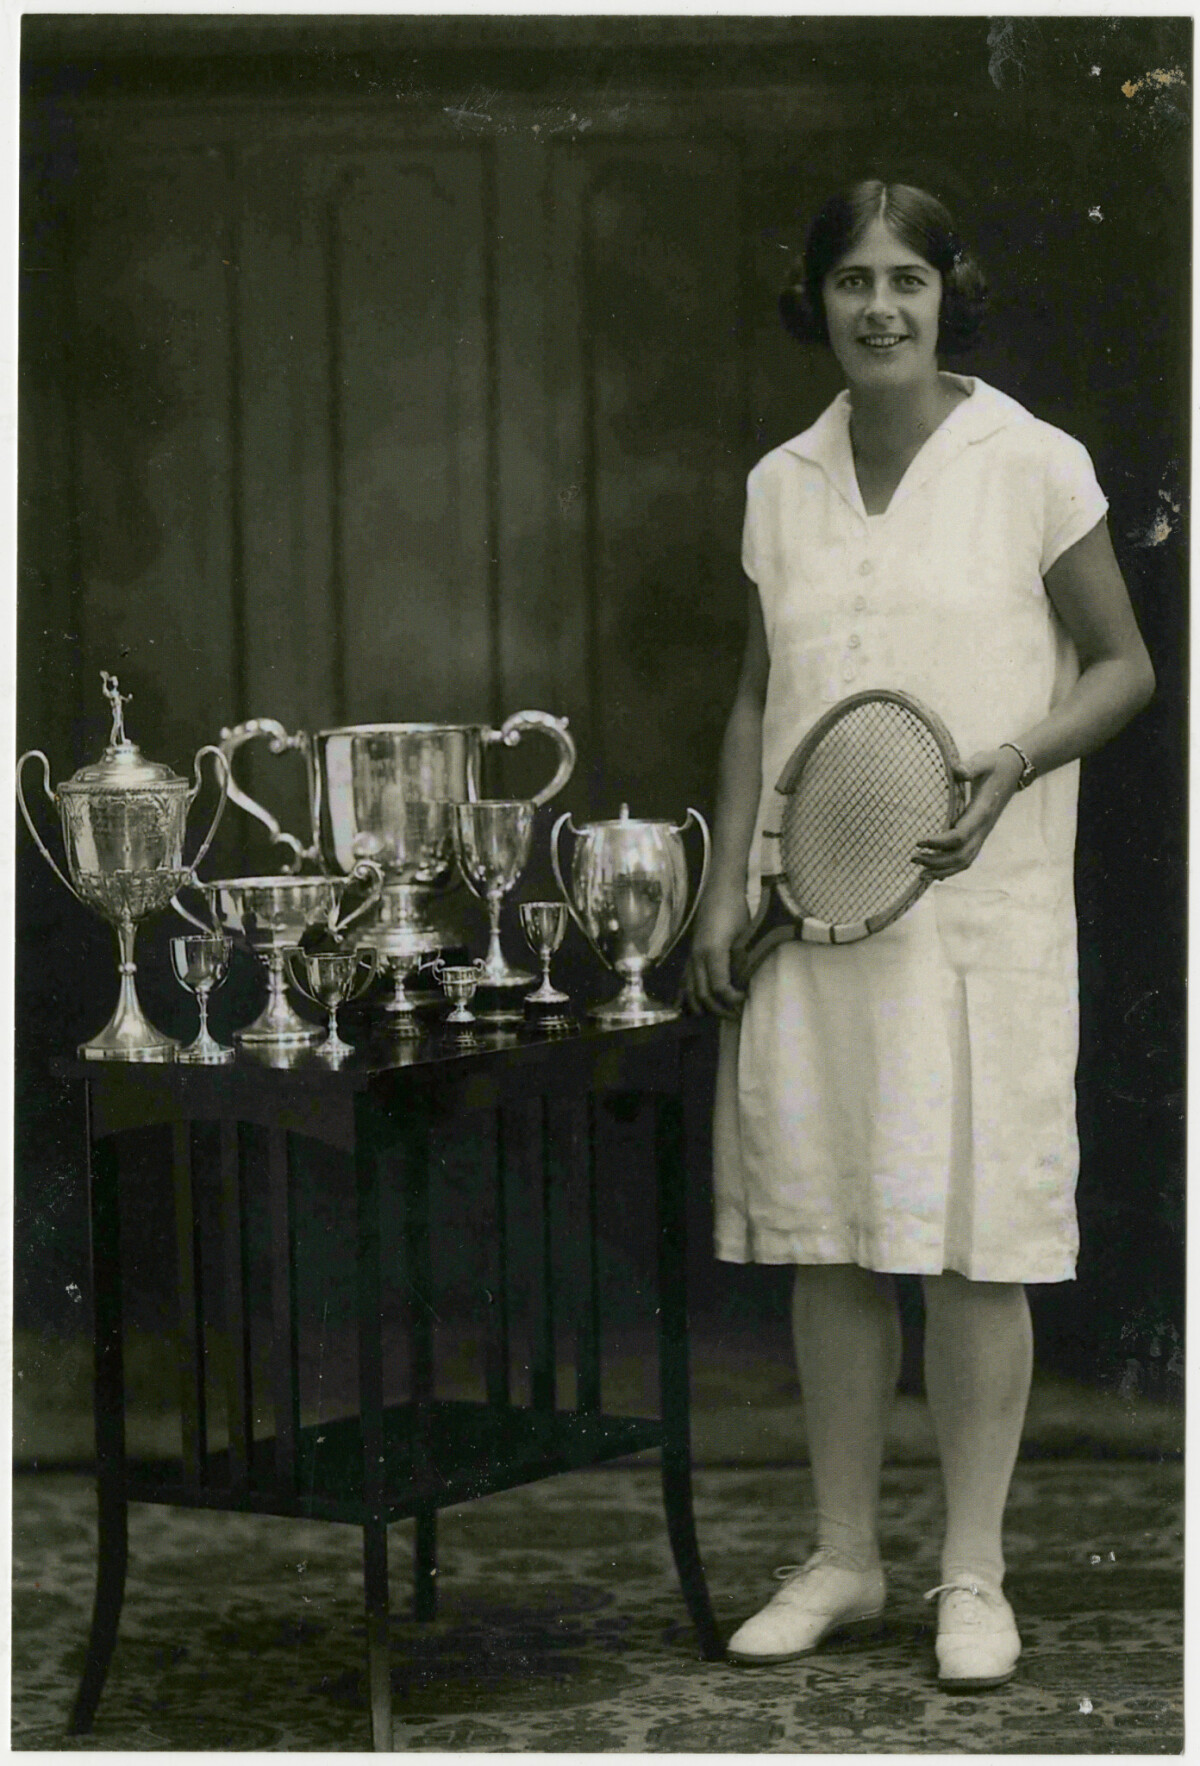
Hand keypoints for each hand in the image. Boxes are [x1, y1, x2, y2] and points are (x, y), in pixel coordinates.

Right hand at [682, 894, 751, 1019]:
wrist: (720, 890)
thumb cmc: (735, 910)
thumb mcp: (743, 934)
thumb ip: (741, 960)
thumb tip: (742, 982)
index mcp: (713, 951)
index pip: (719, 987)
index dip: (732, 998)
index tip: (744, 998)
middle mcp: (697, 957)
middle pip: (703, 994)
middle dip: (719, 1009)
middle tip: (735, 1015)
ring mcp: (691, 955)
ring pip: (690, 990)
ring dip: (702, 1007)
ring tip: (716, 1015)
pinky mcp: (690, 954)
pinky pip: (684, 981)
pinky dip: (686, 997)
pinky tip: (689, 1007)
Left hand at [911, 747, 1025, 878]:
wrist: (1013, 771)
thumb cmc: (994, 765)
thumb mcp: (983, 761)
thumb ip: (970, 767)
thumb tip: (956, 770)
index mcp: (982, 812)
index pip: (959, 836)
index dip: (939, 842)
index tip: (919, 841)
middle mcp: (983, 828)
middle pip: (960, 855)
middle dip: (936, 861)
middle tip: (913, 857)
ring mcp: (982, 833)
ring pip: (964, 861)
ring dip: (943, 869)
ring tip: (920, 872)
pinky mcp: (980, 835)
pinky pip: (967, 858)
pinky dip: (951, 869)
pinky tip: (935, 873)